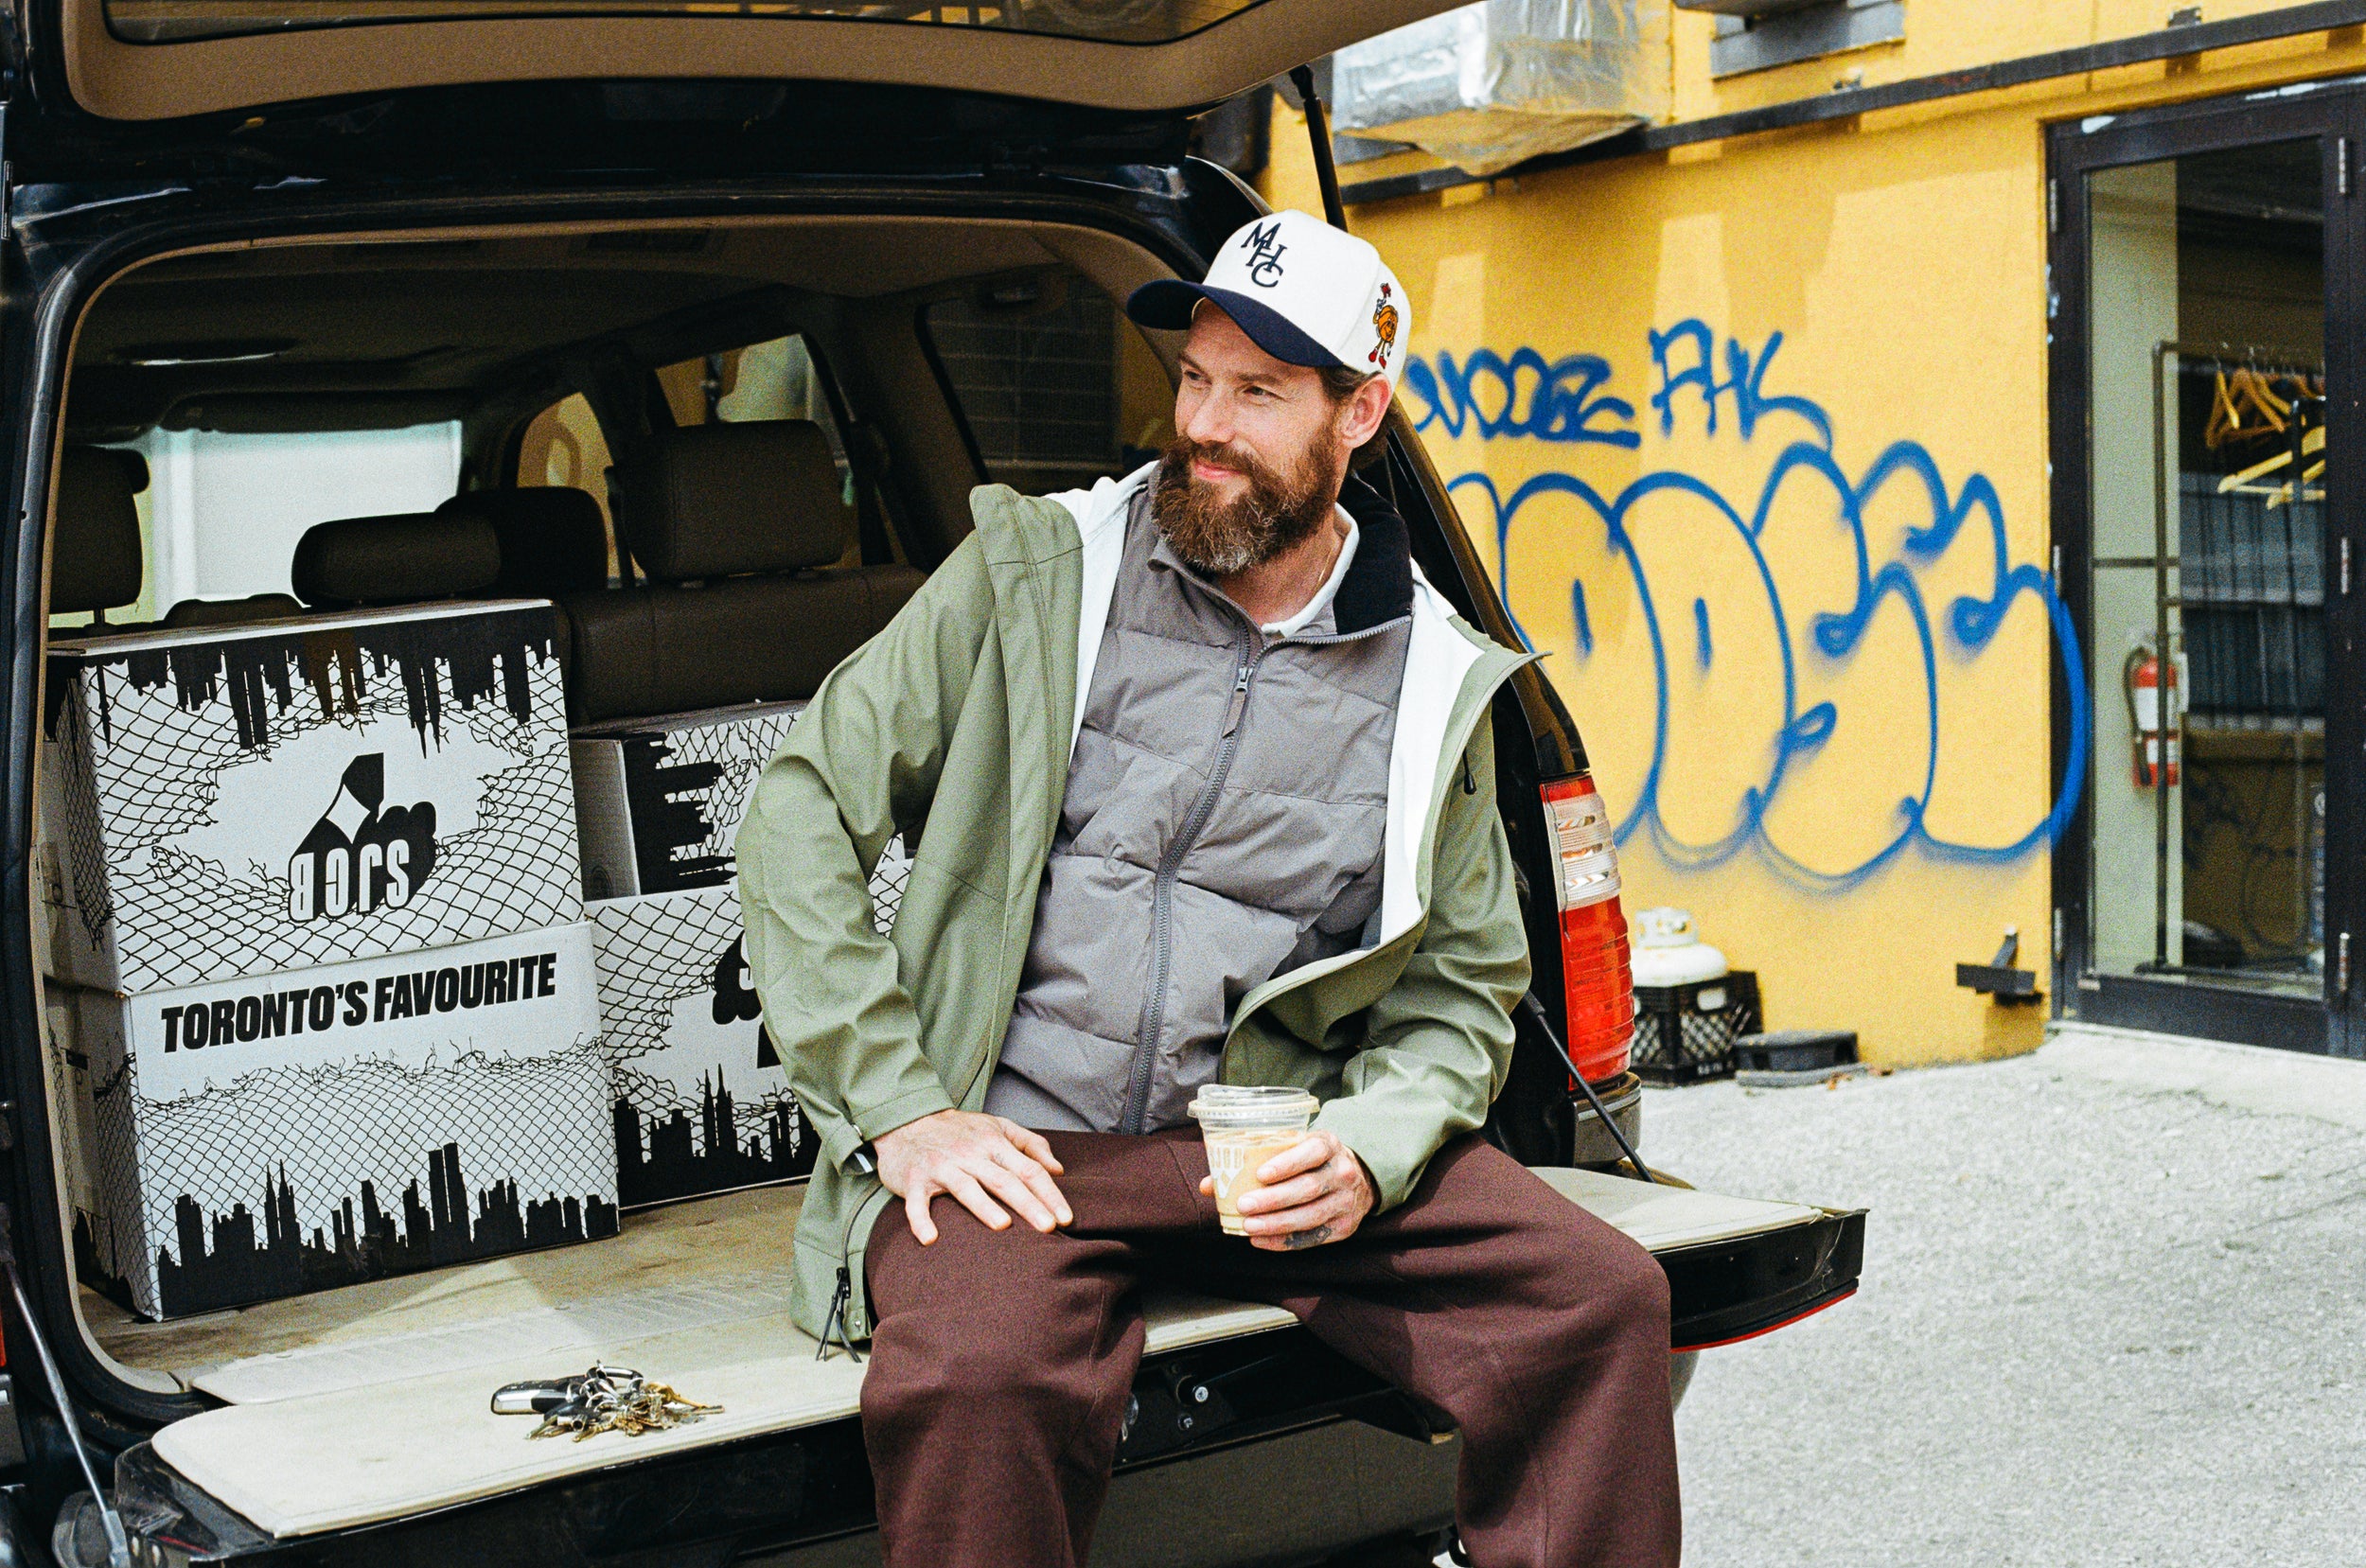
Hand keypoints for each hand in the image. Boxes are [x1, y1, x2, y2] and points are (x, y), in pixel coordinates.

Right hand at [873, 1110, 1071, 1244]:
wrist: (906, 1121)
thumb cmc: (959, 1130)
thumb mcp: (998, 1127)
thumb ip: (1031, 1145)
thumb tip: (1058, 1170)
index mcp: (993, 1143)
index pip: (1029, 1169)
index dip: (1049, 1193)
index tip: (1066, 1217)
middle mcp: (970, 1154)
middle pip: (1004, 1181)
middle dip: (1029, 1204)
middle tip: (1049, 1227)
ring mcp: (941, 1167)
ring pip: (966, 1188)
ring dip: (984, 1208)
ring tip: (1003, 1226)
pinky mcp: (913, 1180)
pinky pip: (916, 1202)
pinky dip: (921, 1219)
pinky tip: (930, 1238)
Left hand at [1200, 1129, 1372, 1251]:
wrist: (1358, 1180)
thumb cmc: (1313, 1161)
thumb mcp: (1294, 1148)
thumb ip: (1255, 1161)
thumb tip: (1210, 1183)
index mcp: (1329, 1145)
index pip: (1312, 1151)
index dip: (1287, 1164)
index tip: (1260, 1175)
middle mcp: (1342, 1172)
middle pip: (1308, 1188)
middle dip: (1273, 1199)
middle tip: (1243, 1205)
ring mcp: (1346, 1202)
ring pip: (1311, 1215)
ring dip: (1277, 1223)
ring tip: (1249, 1225)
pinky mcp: (1344, 1227)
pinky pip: (1313, 1237)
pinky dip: (1284, 1241)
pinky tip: (1261, 1239)